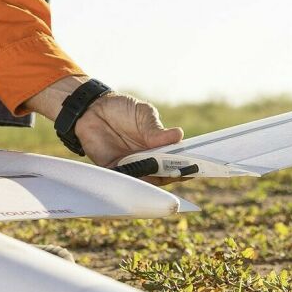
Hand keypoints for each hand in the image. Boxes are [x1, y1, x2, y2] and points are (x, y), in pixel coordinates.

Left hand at [27, 76, 184, 181]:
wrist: (92, 109)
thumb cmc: (122, 109)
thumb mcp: (143, 114)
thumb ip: (156, 129)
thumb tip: (178, 136)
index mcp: (159, 147)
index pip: (177, 160)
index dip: (188, 164)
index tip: (199, 167)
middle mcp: (147, 160)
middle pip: (165, 174)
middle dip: (174, 174)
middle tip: (183, 172)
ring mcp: (132, 166)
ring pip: (147, 181)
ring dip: (155, 179)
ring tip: (162, 174)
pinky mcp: (114, 169)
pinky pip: (125, 180)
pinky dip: (133, 182)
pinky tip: (140, 179)